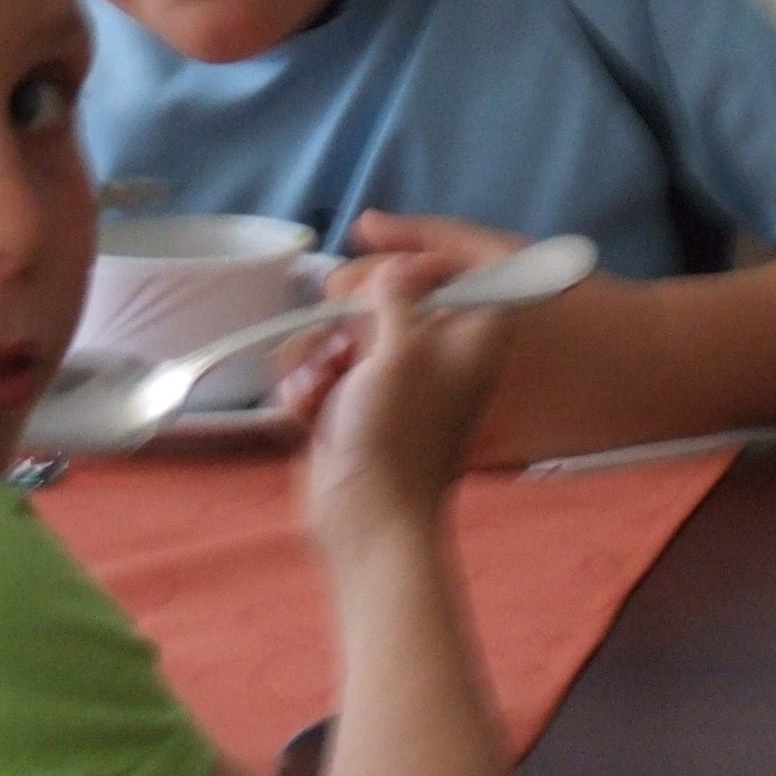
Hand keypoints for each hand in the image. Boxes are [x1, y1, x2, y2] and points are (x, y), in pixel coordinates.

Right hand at [304, 253, 512, 557]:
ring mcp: (386, 379)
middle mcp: (431, 353)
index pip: (466, 275)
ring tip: (321, 386)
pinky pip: (318, 365)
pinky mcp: (347, 401)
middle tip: (341, 327)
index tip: (383, 260)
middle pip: (387, 294)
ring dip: (317, 353)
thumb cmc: (396, 434)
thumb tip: (397, 266)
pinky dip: (307, 384)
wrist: (363, 516)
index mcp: (469, 339)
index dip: (428, 259)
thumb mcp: (402, 352)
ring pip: (340, 329)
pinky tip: (307, 407)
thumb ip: (398, 296)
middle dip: (348, 311)